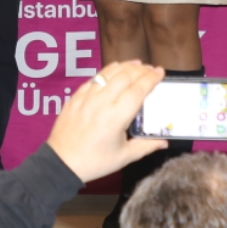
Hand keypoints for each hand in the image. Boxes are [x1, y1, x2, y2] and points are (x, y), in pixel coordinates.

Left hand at [48, 61, 171, 181]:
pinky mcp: (75, 97)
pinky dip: (107, 71)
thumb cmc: (95, 162)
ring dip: (124, 66)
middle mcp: (101, 103)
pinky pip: (94, 79)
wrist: (62, 163)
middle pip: (125, 77)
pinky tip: (114, 69)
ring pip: (108, 73)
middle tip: (151, 68)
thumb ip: (146, 146)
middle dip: (141, 70)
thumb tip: (164, 142)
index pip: (138, 90)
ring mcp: (86, 98)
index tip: (160, 72)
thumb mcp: (124, 157)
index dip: (151, 79)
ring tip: (137, 64)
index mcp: (116, 118)